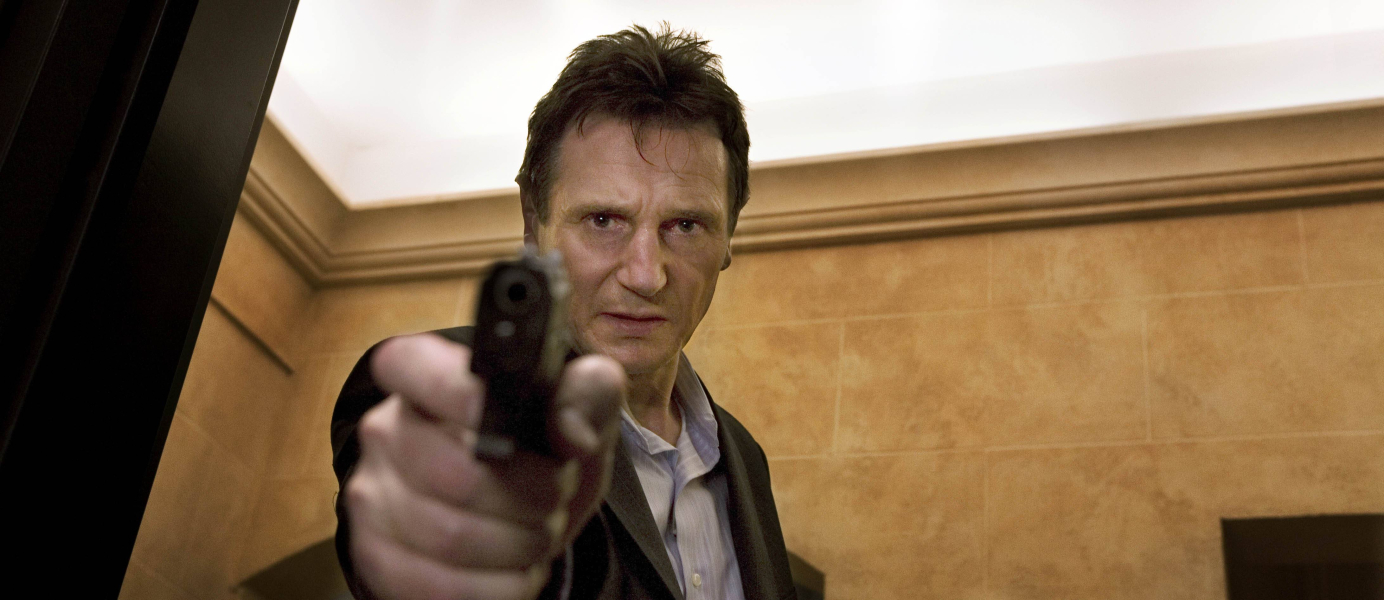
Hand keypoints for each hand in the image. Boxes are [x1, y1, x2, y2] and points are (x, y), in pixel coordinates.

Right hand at [343, 333, 623, 599]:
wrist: (512, 518)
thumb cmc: (537, 454)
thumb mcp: (576, 413)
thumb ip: (585, 396)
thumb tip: (570, 430)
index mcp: (424, 375)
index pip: (411, 365)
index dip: (459, 392)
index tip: (509, 423)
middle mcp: (385, 432)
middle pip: (458, 474)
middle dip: (531, 496)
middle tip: (555, 496)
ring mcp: (373, 499)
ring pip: (453, 536)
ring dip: (521, 544)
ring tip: (537, 531)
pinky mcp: (377, 560)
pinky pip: (443, 587)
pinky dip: (500, 586)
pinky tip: (514, 567)